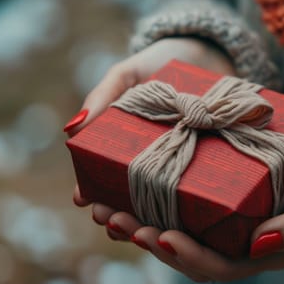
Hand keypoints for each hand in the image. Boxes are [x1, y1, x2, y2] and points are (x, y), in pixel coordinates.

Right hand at [66, 37, 235, 233]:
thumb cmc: (160, 64)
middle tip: (111, 220)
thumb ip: (102, 97)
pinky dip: (189, 215)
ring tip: (142, 230)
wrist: (209, 53)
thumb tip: (71, 129)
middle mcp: (152, 166)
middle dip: (116, 216)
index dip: (91, 193)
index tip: (84, 200)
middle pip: (129, 202)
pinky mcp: (212, 173)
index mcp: (126, 149)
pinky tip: (184, 224)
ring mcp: (181, 172)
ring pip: (161, 210)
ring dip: (147, 223)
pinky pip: (200, 201)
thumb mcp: (127, 76)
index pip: (102, 180)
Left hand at [92, 148, 283, 281]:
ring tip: (106, 207)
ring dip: (140, 223)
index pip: (217, 265)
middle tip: (114, 218)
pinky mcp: (221, 200)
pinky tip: (126, 189)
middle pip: (186, 252)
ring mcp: (228, 223)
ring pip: (178, 232)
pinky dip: (153, 203)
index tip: (158, 235)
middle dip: (147, 239)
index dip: (186, 255)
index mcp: (263, 251)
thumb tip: (259, 244)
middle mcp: (240, 243)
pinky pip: (183, 207)